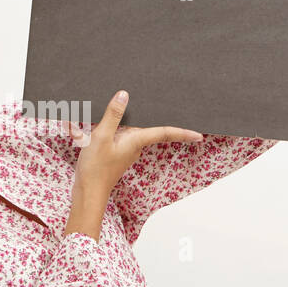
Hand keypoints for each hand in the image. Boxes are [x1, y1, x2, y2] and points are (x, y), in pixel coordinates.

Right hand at [68, 90, 203, 198]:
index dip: (183, 133)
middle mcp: (135, 146)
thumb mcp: (101, 136)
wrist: (88, 191)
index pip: (165, 133)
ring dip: (127, 121)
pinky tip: (105, 124)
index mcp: (136, 141)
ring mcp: (126, 151)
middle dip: (154, 118)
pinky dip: (115, 128)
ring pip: (132, 131)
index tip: (200, 135)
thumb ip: (113, 115)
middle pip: (149, 129)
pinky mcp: (115, 153)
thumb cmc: (96, 167)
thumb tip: (124, 95)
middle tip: (164, 105)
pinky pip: (120, 136)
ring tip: (128, 108)